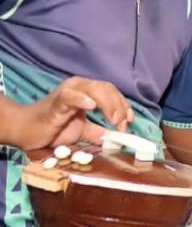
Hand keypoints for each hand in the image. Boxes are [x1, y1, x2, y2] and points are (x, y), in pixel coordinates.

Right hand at [10, 77, 132, 151]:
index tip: (130, 121)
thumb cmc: (54, 128)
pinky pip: (70, 96)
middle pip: (107, 88)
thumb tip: (120, 140)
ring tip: (114, 120)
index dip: (124, 105)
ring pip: (94, 89)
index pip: (111, 91)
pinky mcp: (56, 102)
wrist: (27, 131)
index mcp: (87, 91)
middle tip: (122, 125)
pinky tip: (91, 105)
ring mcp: (67, 92)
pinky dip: (82, 99)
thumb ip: (101, 133)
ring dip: (108, 104)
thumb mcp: (84, 132)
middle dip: (119, 107)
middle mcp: (79, 86)